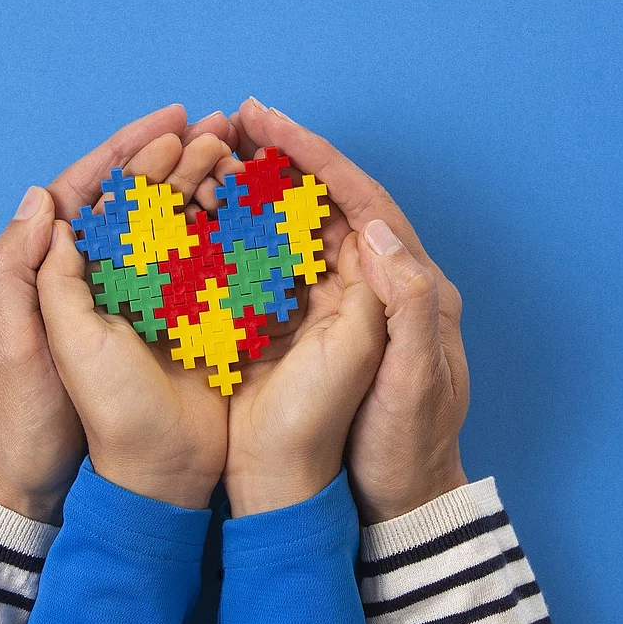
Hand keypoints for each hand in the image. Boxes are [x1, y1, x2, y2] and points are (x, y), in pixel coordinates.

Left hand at [34, 130, 237, 508]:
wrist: (138, 476)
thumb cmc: (75, 418)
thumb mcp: (40, 346)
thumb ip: (35, 278)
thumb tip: (45, 203)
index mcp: (65, 276)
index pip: (94, 195)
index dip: (132, 152)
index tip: (174, 120)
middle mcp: (113, 279)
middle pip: (145, 201)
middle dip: (183, 158)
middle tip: (226, 127)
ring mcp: (157, 298)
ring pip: (184, 225)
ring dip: (213, 187)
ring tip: (247, 157)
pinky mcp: (196, 321)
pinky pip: (215, 264)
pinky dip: (236, 232)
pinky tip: (265, 211)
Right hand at [233, 99, 469, 523]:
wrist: (395, 505)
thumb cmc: (406, 446)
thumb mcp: (412, 380)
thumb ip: (405, 303)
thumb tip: (372, 228)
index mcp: (414, 286)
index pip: (362, 200)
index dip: (314, 157)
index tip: (267, 120)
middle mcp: (382, 285)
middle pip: (330, 203)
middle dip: (284, 158)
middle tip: (234, 118)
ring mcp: (348, 308)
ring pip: (302, 231)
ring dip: (261, 191)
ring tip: (215, 154)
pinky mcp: (318, 333)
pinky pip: (281, 271)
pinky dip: (247, 240)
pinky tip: (208, 223)